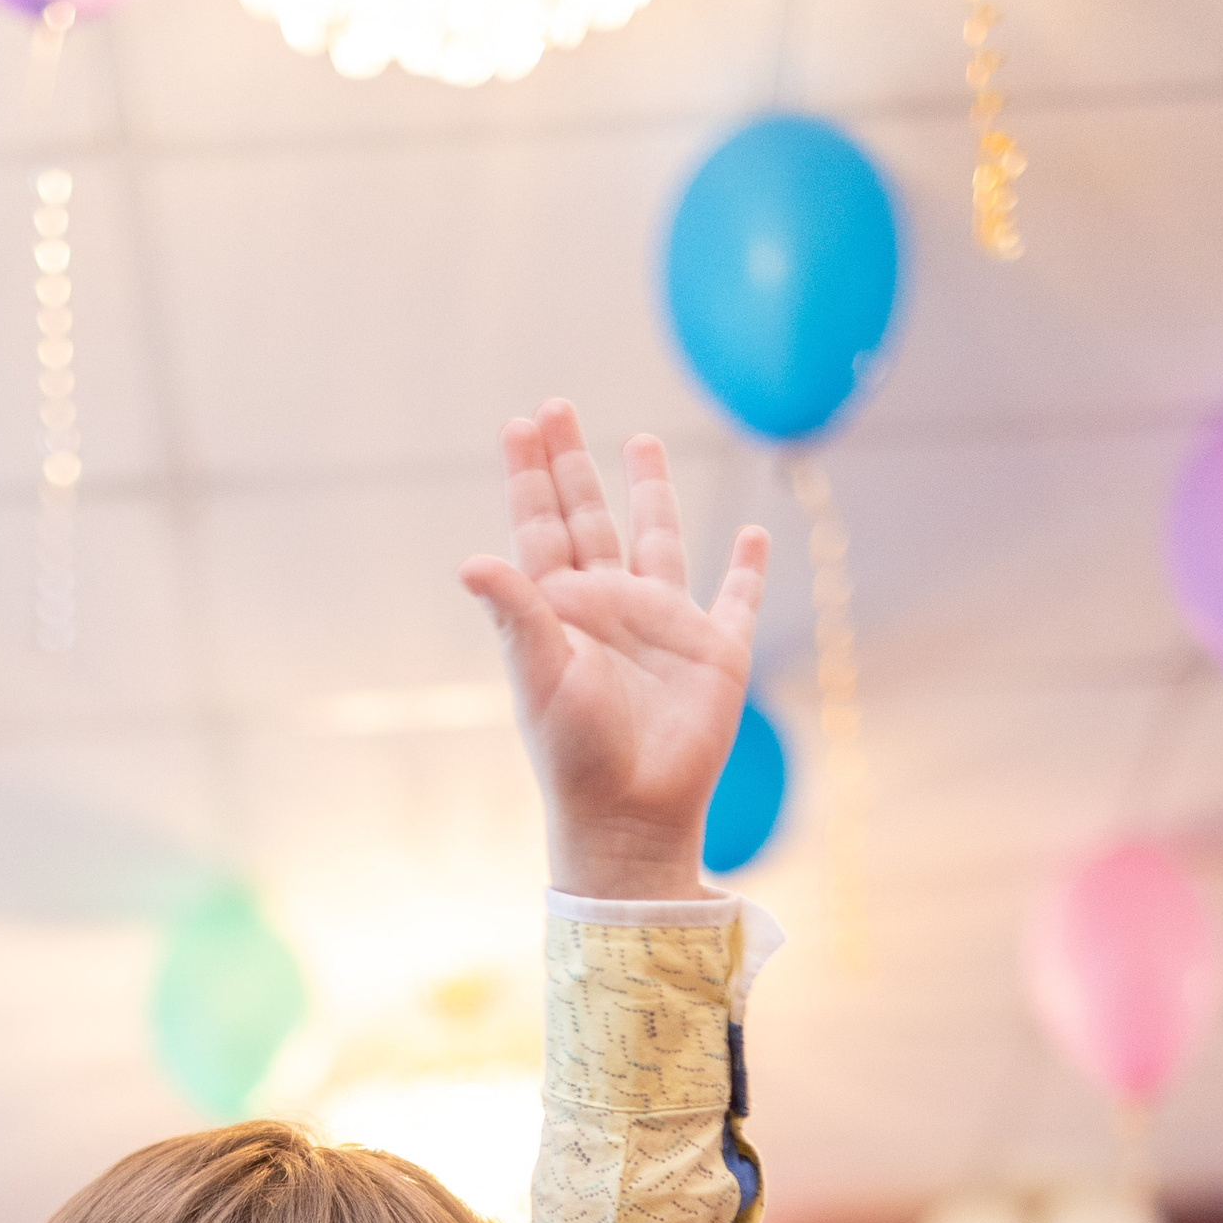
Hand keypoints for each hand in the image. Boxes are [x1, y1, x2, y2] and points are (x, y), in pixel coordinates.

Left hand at [461, 409, 767, 901]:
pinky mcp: (716, 652)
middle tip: (556, 406)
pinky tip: (753, 537)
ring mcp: (663, 626)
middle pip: (590, 517)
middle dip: (574, 464)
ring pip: (658, 539)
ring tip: (642, 440)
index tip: (520, 423)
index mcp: (562, 610)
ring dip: (651, 493)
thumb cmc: (577, 755)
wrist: (631, 815)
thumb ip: (515, 614)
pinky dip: (749, 570)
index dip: (532, 476)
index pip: (543, 526)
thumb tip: (469, 561)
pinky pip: (737, 600)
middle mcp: (610, 607)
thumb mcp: (541, 678)